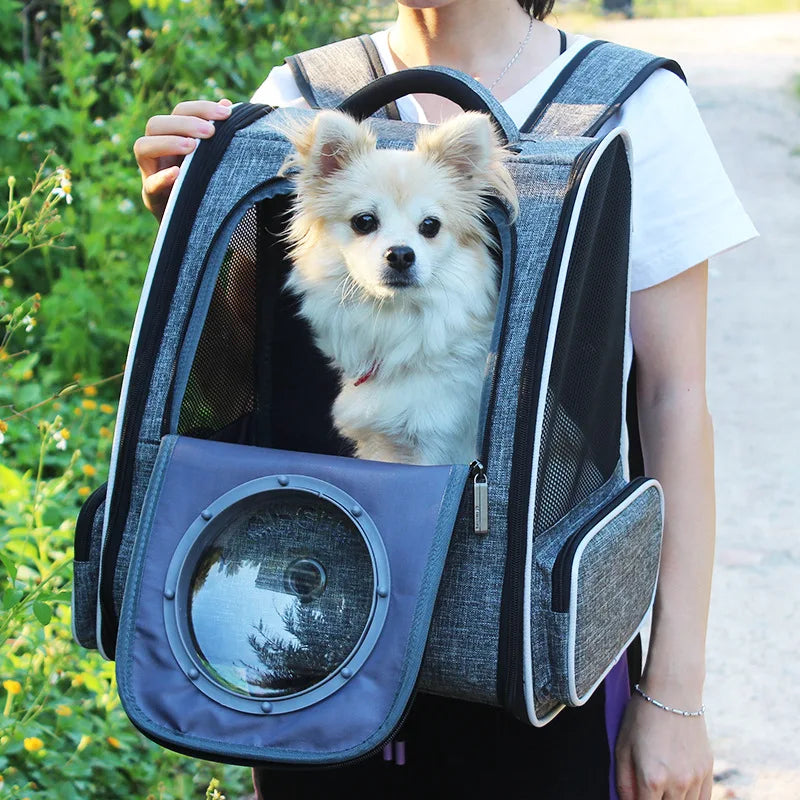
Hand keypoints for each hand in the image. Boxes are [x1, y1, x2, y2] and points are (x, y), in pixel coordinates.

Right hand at [134, 98, 232, 221]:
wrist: (194, 222)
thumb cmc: (204, 183)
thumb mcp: (211, 158)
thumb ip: (216, 134)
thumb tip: (227, 105)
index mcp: (173, 137)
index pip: (179, 111)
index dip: (201, 108)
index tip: (226, 114)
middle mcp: (157, 151)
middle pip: (156, 124)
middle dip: (184, 123)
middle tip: (210, 132)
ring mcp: (150, 173)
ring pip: (142, 147)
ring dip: (167, 143)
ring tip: (192, 147)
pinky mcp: (152, 198)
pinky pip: (150, 185)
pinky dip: (162, 178)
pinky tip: (177, 173)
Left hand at [615, 691, 713, 799]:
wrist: (672, 692)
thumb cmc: (642, 716)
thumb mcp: (622, 747)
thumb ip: (624, 782)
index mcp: (652, 778)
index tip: (638, 795)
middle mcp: (677, 783)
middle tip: (649, 788)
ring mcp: (695, 778)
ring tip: (662, 786)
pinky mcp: (707, 771)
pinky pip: (703, 799)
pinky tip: (679, 790)